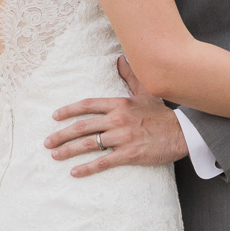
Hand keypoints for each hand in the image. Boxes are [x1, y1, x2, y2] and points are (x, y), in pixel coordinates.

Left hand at [46, 58, 188, 175]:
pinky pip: (103, 162)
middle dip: (62, 134)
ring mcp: (122, 137)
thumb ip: (130, 76)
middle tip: (47, 142)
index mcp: (119, 104)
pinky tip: (74, 172)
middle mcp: (117, 119)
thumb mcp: (145, 92)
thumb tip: (121, 59)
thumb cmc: (162, 114)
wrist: (182, 133)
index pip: (87, 105)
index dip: (69, 110)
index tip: (55, 117)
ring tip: (55, 156)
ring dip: (69, 150)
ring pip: (89, 144)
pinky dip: (87, 168)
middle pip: (82, 126)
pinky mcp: (129, 154)